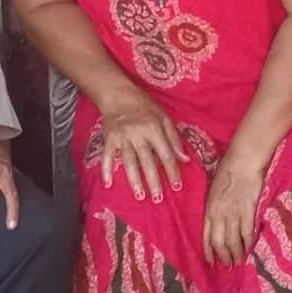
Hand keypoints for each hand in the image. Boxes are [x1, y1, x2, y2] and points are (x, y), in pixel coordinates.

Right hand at [99, 85, 186, 201]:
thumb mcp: (164, 116)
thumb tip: (185, 159)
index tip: (176, 187)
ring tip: (140, 196)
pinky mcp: (109, 138)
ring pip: (129, 162)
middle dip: (154, 181)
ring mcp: (122, 137)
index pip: (166, 154)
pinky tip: (108, 183)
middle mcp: (138, 134)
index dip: (172, 171)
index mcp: (154, 128)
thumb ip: (174, 138)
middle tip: (158, 199)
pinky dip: (106, 170)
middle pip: (148, 161)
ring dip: (135, 180)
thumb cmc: (144, 105)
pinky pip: (107, 156)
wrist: (118, 94)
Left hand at [203, 151, 266, 266]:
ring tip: (238, 262)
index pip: (206, 236)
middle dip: (223, 257)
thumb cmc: (227, 169)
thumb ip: (213, 204)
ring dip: (236, 254)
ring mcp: (235, 213)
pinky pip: (248, 232)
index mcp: (209, 207)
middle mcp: (220, 214)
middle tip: (227, 267)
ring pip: (234, 241)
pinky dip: (248, 243)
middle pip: (220, 242)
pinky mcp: (250, 210)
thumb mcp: (212, 186)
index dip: (209, 251)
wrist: (243, 160)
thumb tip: (214, 217)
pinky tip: (249, 249)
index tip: (211, 262)